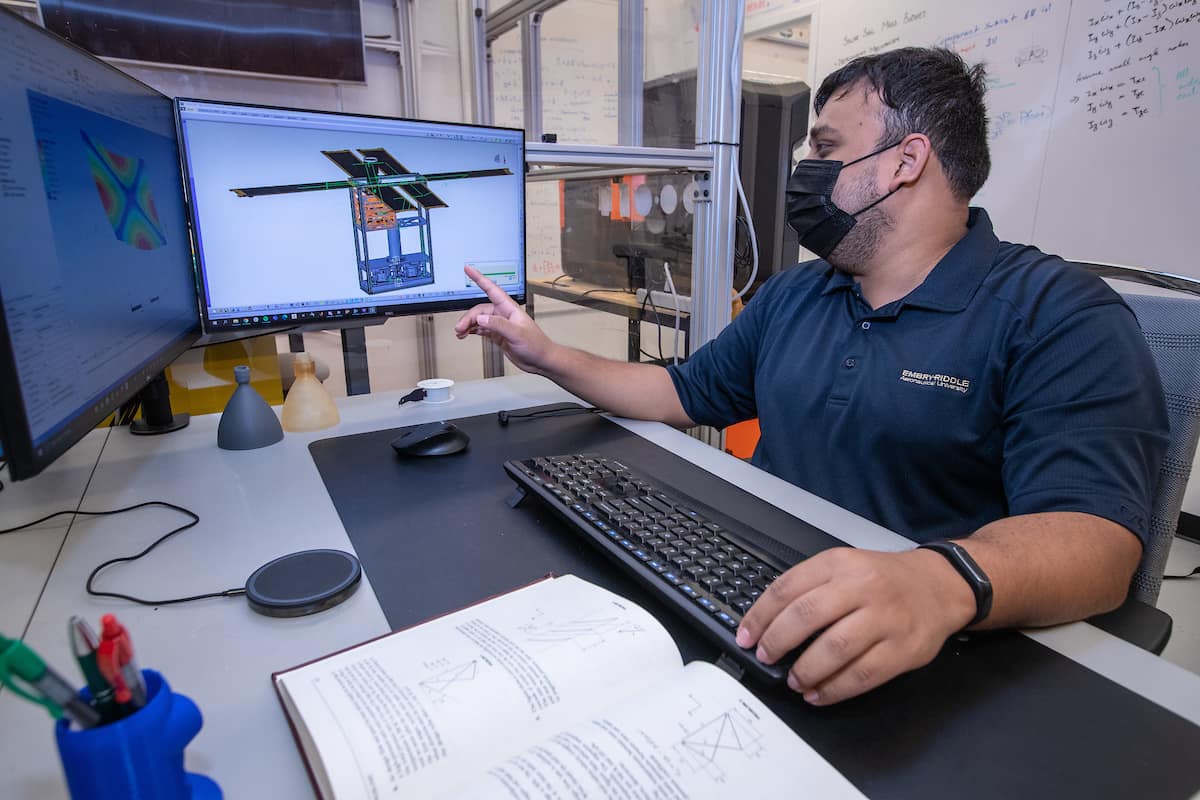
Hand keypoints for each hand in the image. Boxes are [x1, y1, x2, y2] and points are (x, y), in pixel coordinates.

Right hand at [455, 266, 554, 373]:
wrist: (540, 360)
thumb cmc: (536, 345)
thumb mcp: (517, 333)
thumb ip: (498, 324)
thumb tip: (481, 318)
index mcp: (510, 309)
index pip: (492, 289)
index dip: (479, 278)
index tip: (469, 269)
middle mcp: (503, 314)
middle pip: (480, 310)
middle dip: (468, 317)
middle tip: (460, 328)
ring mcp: (500, 325)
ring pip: (479, 320)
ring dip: (468, 325)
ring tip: (460, 333)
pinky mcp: (498, 335)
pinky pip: (481, 329)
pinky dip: (472, 330)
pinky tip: (466, 334)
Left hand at [735, 547, 975, 704]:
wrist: (939, 586)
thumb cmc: (883, 580)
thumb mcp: (844, 566)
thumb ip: (809, 588)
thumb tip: (766, 623)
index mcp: (839, 564)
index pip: (788, 588)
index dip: (761, 615)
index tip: (746, 635)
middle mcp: (862, 587)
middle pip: (808, 615)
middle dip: (778, 641)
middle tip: (765, 656)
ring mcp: (884, 619)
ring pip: (835, 649)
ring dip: (806, 670)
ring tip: (793, 681)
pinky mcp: (903, 649)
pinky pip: (863, 674)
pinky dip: (835, 689)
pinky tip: (819, 693)